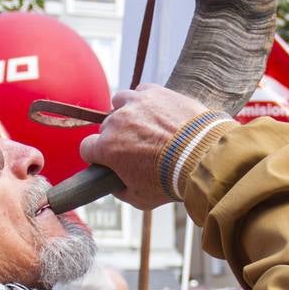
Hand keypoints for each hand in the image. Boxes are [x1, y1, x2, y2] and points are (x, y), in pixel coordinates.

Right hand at [79, 85, 214, 208]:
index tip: (107, 159)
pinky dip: (145, 100)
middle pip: (106, 126)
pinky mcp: (155, 92)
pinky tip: (156, 111)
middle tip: (136, 147)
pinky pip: (141, 91)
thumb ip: (120, 190)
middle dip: (116, 136)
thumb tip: (114, 184)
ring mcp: (135, 103)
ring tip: (143, 124)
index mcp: (107, 148)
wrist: (202, 156)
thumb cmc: (170, 181)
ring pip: (119, 103)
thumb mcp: (140, 198)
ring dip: (127, 113)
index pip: (87, 147)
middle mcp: (116, 122)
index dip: (96, 155)